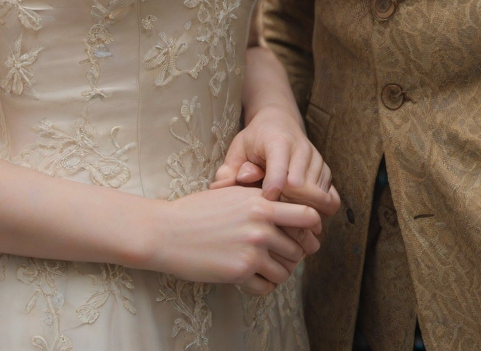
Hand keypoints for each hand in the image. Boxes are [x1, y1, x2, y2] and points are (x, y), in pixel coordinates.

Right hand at [152, 184, 320, 294]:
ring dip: (279, 271)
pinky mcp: (240, 272)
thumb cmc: (198, 210)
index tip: (306, 233)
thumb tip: (289, 210)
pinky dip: (264, 286)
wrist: (168, 231)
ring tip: (264, 267)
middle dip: (295, 253)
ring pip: (287, 270)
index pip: (308, 215)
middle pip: (301, 247)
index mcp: (261, 201)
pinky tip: (251, 278)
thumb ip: (261, 199)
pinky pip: (268, 286)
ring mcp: (252, 249)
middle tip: (282, 255)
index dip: (313, 227)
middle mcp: (261, 225)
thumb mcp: (233, 193)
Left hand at [211, 106, 339, 217]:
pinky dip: (317, 210)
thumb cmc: (256, 139)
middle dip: (288, 205)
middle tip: (274, 211)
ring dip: (302, 210)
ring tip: (285, 211)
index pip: (280, 167)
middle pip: (302, 188)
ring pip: (319, 197)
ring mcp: (317, 161)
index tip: (266, 199)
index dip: (273, 187)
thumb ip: (228, 169)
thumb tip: (219, 188)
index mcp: (277, 141)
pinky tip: (300, 211)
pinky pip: (329, 199)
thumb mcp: (238, 148)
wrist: (280, 121)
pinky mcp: (327, 172)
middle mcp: (301, 149)